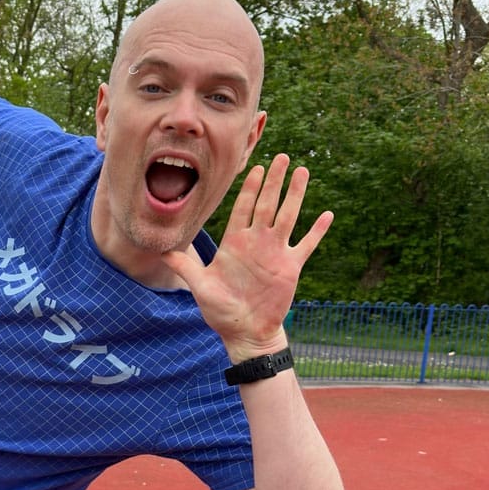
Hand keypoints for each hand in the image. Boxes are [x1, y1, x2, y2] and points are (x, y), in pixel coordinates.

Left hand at [163, 153, 332, 361]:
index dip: (249, 188)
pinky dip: (316, 231)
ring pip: (288, 216)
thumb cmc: (220, 310)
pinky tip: (327, 215)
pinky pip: (306, 244)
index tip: (256, 168)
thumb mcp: (200, 286)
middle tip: (283, 157)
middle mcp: (256, 242)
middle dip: (274, 181)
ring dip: (295, 195)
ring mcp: (275, 252)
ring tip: (303, 172)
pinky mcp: (290, 267)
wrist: (244, 332)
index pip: (242, 208)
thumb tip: (161, 250)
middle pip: (267, 204)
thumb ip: (184, 266)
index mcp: (234, 243)